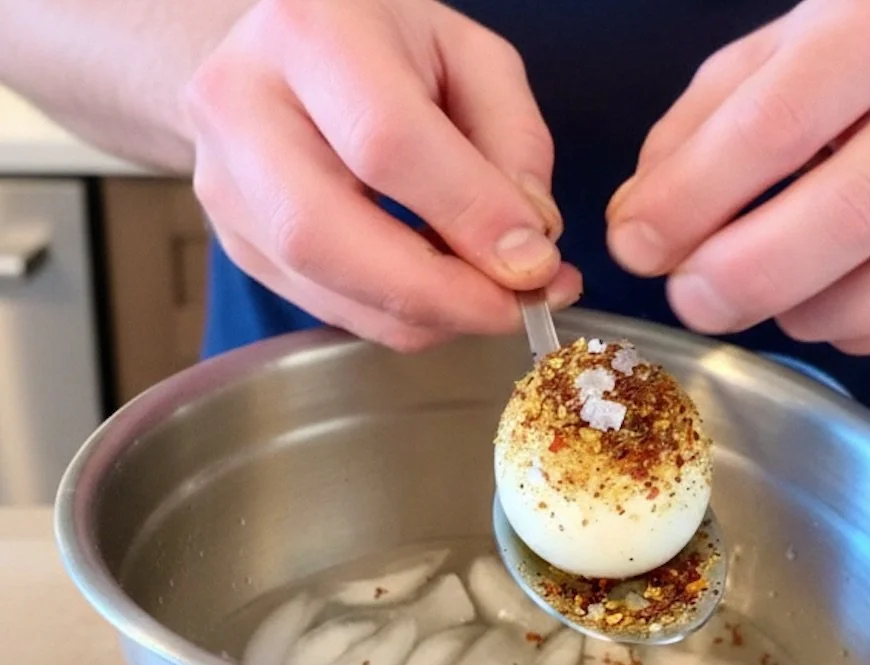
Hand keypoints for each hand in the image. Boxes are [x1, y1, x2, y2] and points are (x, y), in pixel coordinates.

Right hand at [184, 0, 580, 351]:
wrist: (280, 50)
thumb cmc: (384, 43)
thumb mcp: (472, 58)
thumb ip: (514, 143)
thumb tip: (526, 248)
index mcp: (312, 33)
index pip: (386, 143)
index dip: (468, 215)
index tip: (536, 263)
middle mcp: (242, 106)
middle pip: (325, 234)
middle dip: (438, 294)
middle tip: (517, 311)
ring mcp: (223, 182)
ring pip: (321, 285)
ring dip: (424, 316)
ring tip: (492, 302)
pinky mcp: (234, 239)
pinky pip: (322, 304)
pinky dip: (396, 316)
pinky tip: (442, 294)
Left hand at [607, 0, 869, 354]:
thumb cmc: (836, 81)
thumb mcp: (750, 75)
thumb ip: (683, 146)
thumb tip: (636, 234)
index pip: (774, 125)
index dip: (692, 200)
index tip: (636, 248)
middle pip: (848, 213)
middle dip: (746, 276)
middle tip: (689, 301)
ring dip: (805, 311)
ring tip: (760, 295)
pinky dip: (850, 329)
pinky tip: (817, 301)